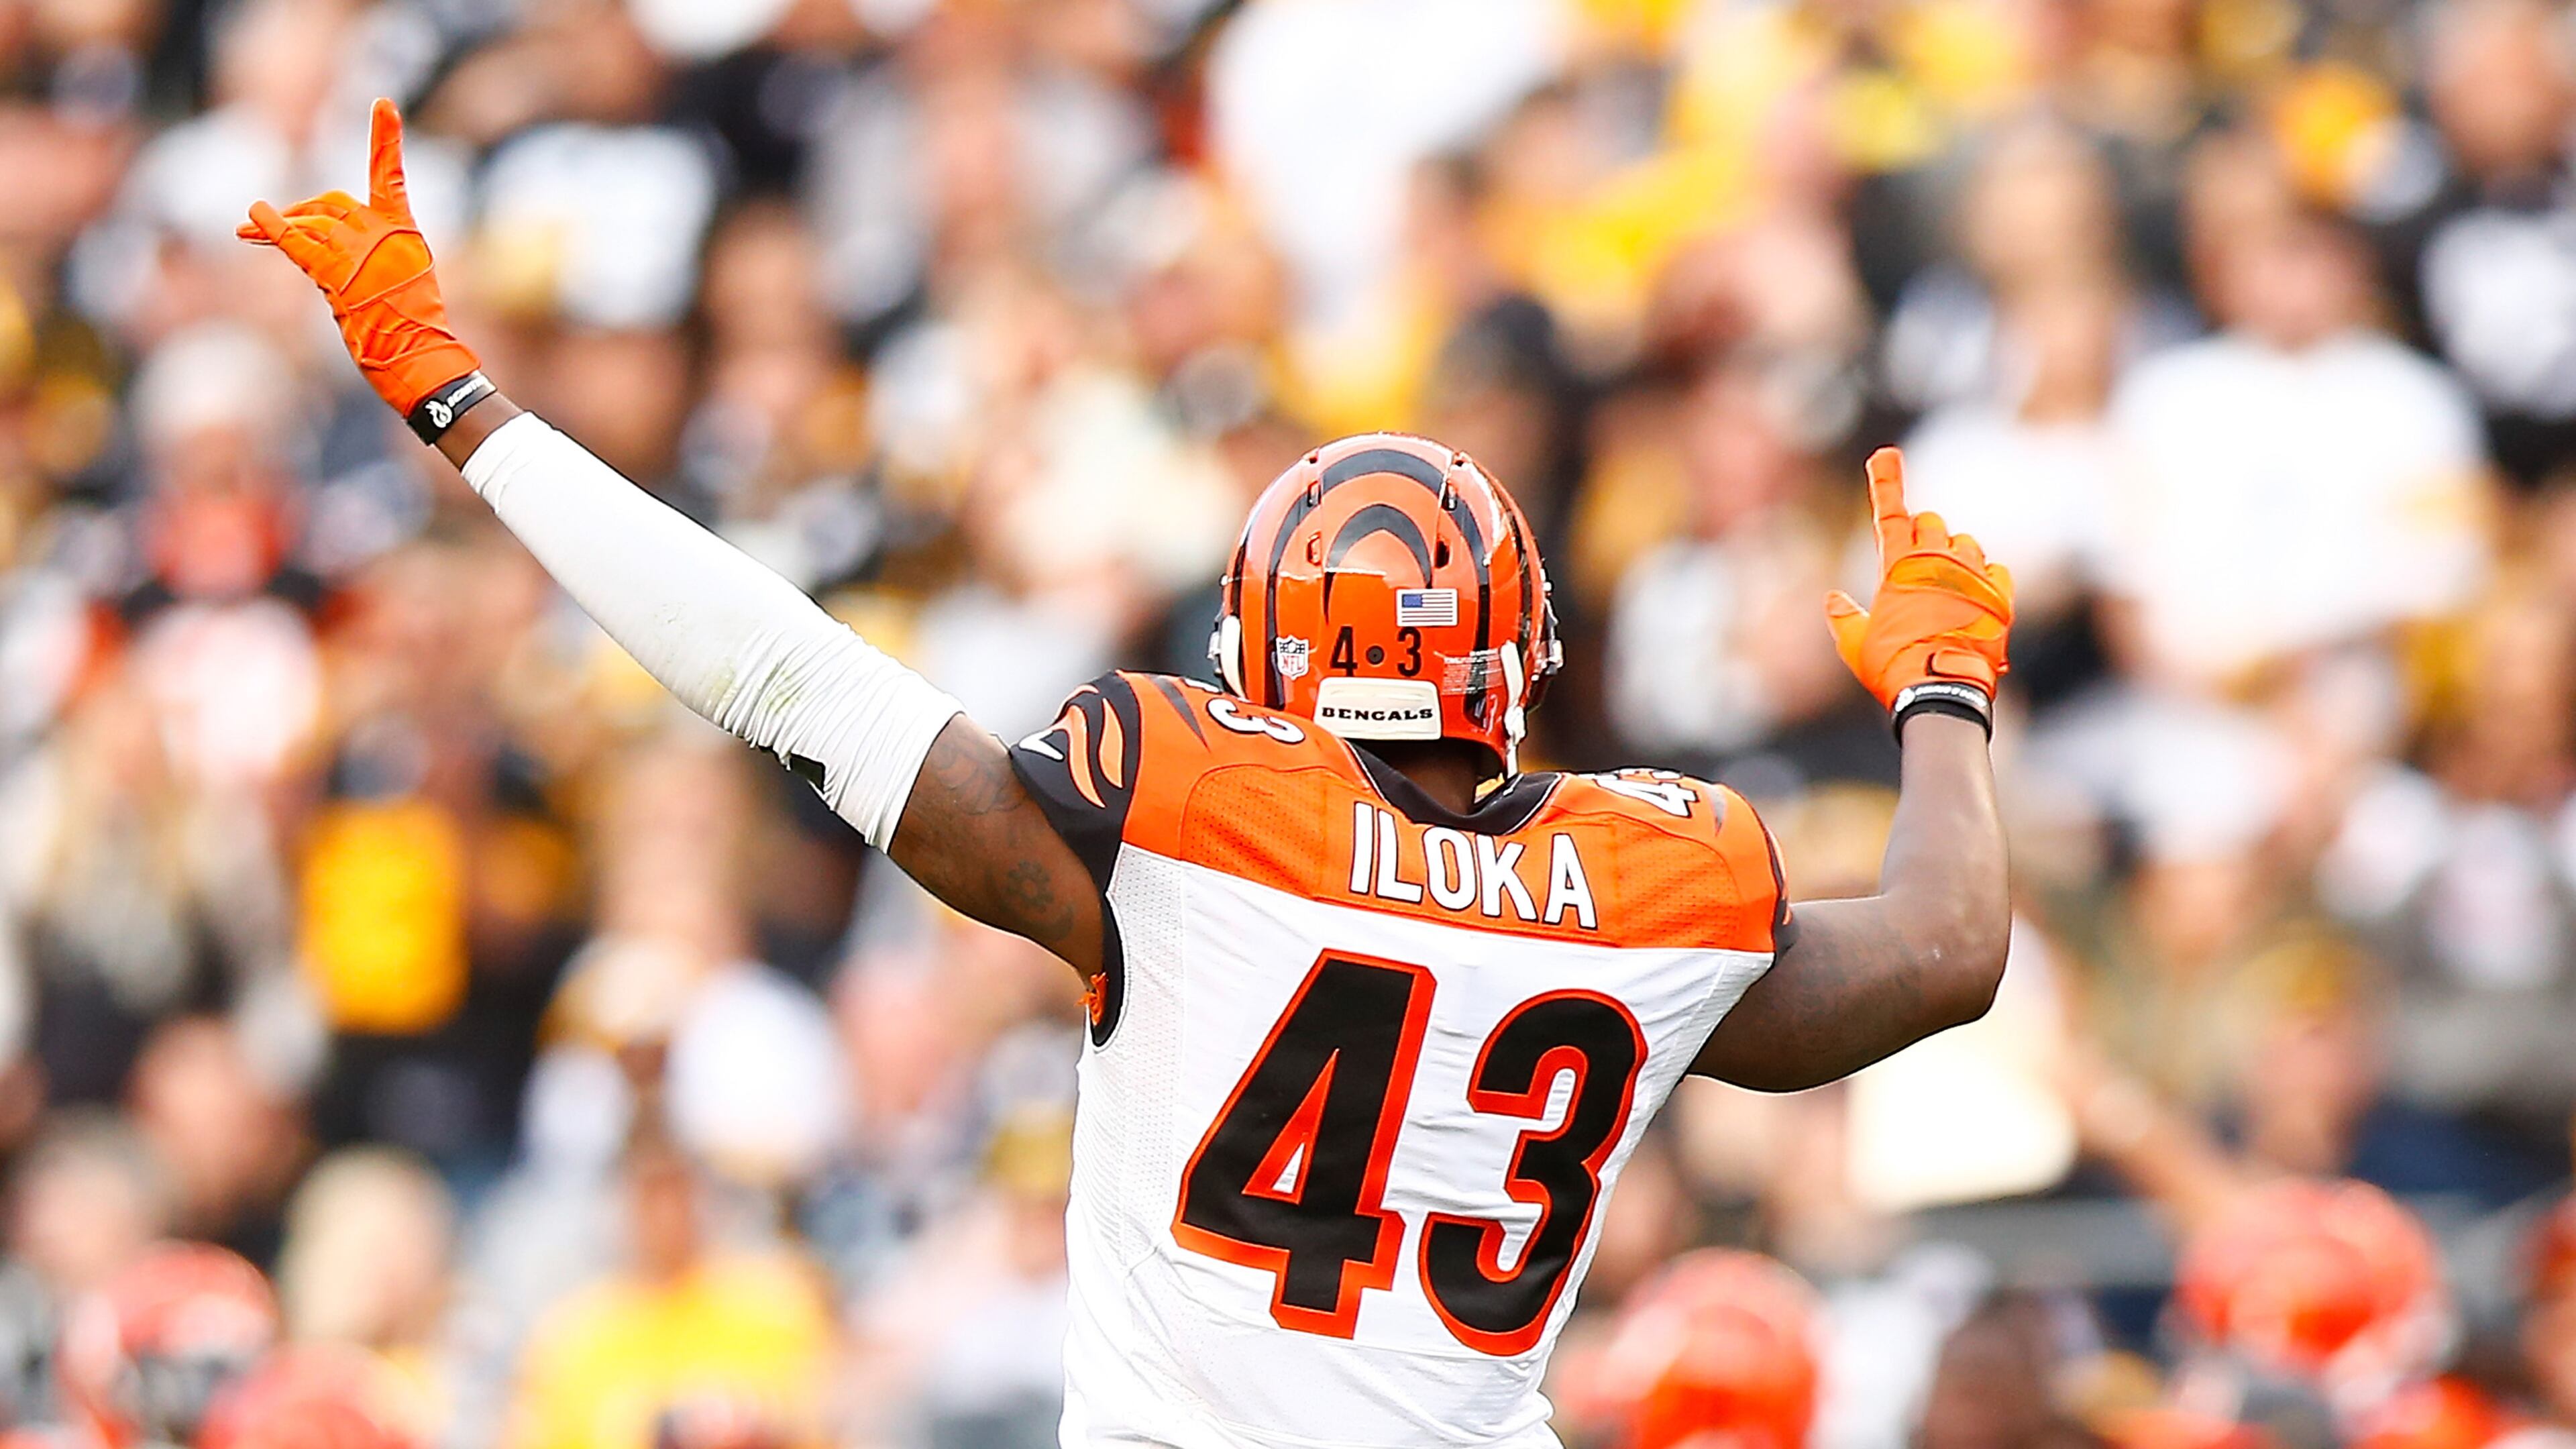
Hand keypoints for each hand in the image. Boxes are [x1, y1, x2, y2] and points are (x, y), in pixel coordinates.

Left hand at [238, 99, 477, 417]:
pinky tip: (251, 218)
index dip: (386, 138)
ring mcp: (361, 252)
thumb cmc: (412, 332)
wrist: (421, 360)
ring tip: (248, 229)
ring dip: (280, 225)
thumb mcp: (401, 282)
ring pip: (311, 223)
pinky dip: (270, 229)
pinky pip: (296, 243)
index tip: (383, 104)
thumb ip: (370, 252)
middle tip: (273, 221)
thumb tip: (320, 238)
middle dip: (302, 210)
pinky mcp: (338, 273)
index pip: (391, 175)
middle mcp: (384, 235)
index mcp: (405, 233)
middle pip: (333, 203)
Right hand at [1824, 446, 2012, 713]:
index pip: (1890, 513)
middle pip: (1931, 523)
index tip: (1885, 454)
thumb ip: (1843, 617)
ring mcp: (1971, 575)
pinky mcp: (1999, 594)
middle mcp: (1937, 562)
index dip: (1885, 481)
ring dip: (1953, 557)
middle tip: (1915, 567)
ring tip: (1946, 591)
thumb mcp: (1854, 646)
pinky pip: (1995, 569)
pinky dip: (1984, 579)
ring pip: (1966, 543)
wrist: (1942, 693)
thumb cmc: (1893, 668)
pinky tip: (1973, 601)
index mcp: (1898, 568)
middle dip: (1922, 535)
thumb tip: (1832, 599)